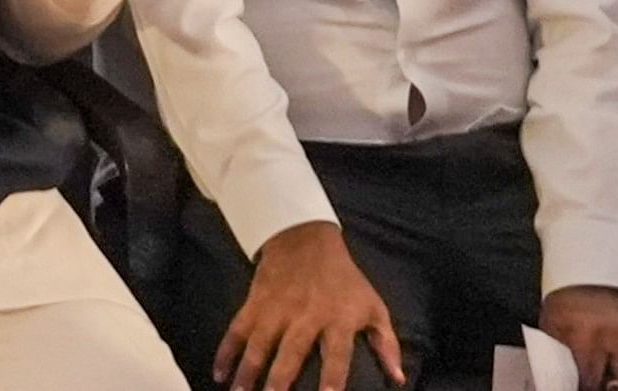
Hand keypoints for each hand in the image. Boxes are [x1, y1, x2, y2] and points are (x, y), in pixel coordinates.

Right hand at [215, 221, 402, 390]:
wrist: (305, 239)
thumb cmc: (344, 280)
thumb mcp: (373, 307)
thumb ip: (386, 344)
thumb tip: (398, 379)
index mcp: (337, 320)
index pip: (337, 354)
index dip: (333, 377)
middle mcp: (305, 317)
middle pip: (291, 352)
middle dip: (279, 379)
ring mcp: (275, 310)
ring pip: (259, 344)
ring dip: (247, 370)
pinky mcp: (254, 303)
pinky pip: (237, 329)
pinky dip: (225, 351)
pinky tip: (219, 372)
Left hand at [545, 286, 617, 390]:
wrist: (588, 276)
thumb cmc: (565, 303)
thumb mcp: (551, 327)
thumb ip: (558, 356)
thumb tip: (559, 380)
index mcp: (586, 335)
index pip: (590, 379)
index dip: (585, 388)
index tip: (580, 388)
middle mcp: (616, 337)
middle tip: (602, 388)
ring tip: (609, 380)